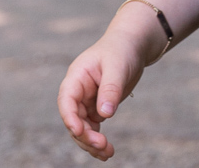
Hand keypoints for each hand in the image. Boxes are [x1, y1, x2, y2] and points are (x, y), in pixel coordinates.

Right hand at [56, 35, 145, 160]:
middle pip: (74, 119)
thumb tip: (105, 114)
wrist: (131, 46)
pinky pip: (92, 128)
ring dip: (91, 142)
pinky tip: (107, 151)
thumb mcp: (117, 66)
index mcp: (76, 77)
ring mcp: (86, 101)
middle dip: (85, 135)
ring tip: (107, 153)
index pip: (67, 100)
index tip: (79, 131)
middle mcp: (77, 91)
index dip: (70, 117)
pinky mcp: (96, 108)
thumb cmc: (121, 50)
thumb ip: (111, 89)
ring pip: (82, 128)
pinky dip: (98, 140)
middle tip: (102, 145)